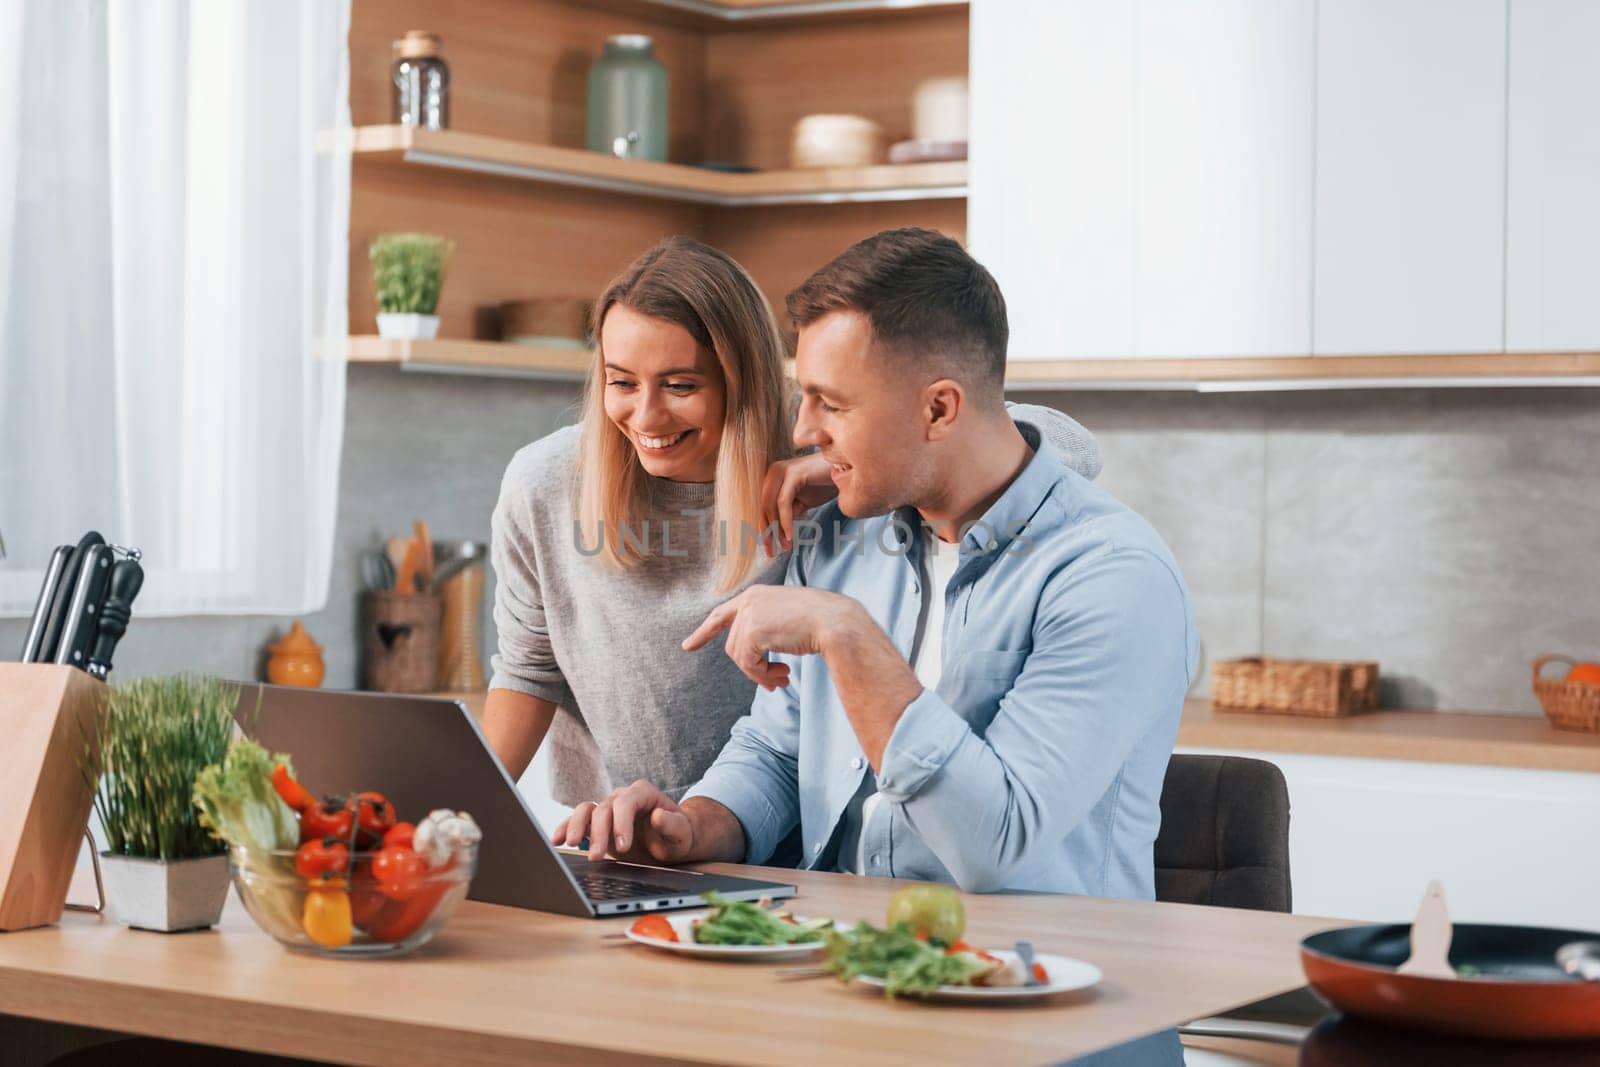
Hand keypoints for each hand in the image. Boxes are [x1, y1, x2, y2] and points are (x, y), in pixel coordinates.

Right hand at [551, 779, 694, 864]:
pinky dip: (567, 828)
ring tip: (570, 844)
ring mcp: (608, 809)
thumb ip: (672, 824)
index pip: (626, 802)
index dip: (621, 823)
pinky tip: (557, 840)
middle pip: (604, 809)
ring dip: (577, 826)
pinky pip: (579, 821)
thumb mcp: (682, 832)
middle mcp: (622, 797)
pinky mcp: (598, 824)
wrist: (670, 841)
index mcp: (643, 793)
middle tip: (597, 857)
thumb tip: (658, 815)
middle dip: (599, 833)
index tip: (622, 846)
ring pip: (586, 810)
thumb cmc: (678, 835)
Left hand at [682, 585, 856, 688]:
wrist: (836, 622)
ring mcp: (749, 614)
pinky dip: (762, 675)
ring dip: (760, 674)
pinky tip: (783, 676)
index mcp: (757, 595)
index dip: (705, 632)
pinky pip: (748, 663)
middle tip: (775, 683)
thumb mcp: (789, 620)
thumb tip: (753, 659)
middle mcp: (749, 601)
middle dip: (751, 668)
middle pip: (734, 645)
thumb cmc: (822, 623)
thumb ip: (767, 631)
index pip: (722, 614)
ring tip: (782, 680)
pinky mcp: (752, 631)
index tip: (688, 646)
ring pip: (739, 657)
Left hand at [760, 453, 837, 553]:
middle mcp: (773, 471)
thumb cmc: (826, 483)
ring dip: (776, 530)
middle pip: (763, 507)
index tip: (769, 549)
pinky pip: (784, 503)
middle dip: (767, 532)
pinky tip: (790, 536)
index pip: (762, 506)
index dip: (764, 529)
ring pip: (770, 506)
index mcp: (773, 477)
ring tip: (785, 547)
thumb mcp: (803, 501)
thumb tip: (776, 534)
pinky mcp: (793, 474)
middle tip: (772, 553)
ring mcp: (781, 471)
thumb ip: (788, 513)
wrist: (846, 469)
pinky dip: (786, 521)